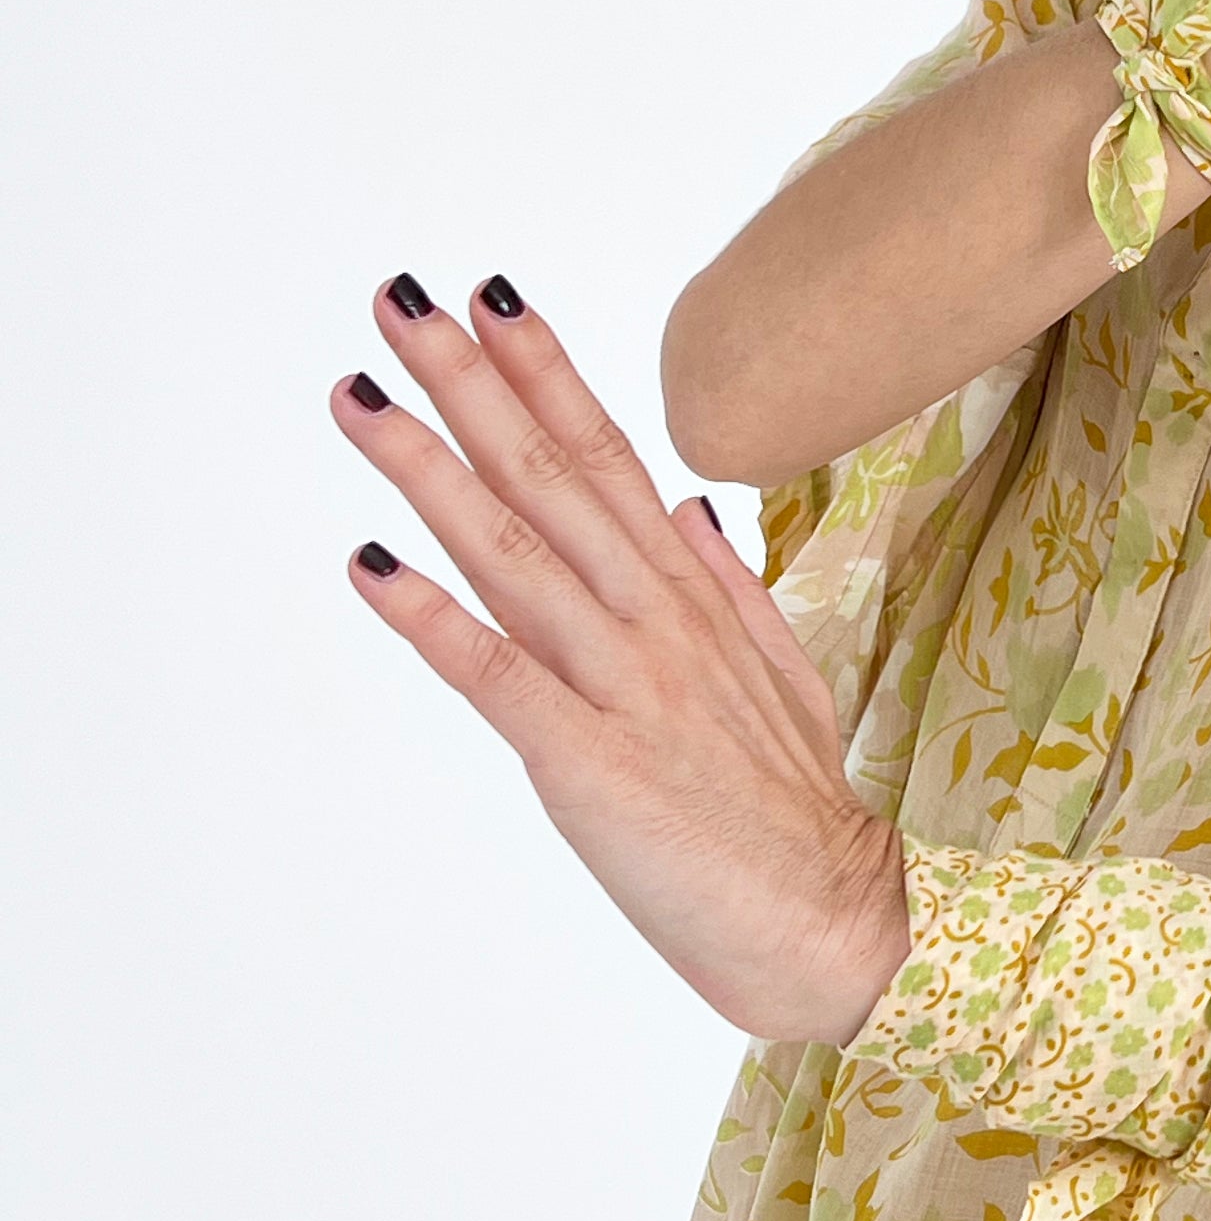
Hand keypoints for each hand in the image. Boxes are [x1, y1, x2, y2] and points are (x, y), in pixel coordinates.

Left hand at [331, 275, 909, 1042]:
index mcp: (692, 598)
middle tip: (397, 303)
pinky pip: (497, 678)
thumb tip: (688, 508)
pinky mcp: (589, 763)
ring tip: (358, 397)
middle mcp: (653, 621)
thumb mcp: (782, 676)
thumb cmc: (803, 814)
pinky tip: (369, 564)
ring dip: (426, 469)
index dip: (544, 372)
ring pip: (511, 554)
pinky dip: (432, 618)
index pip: (608, 456)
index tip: (488, 298)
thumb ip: (727, 587)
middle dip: (468, 383)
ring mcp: (622, 685)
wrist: (841, 922)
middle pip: (548, 477)